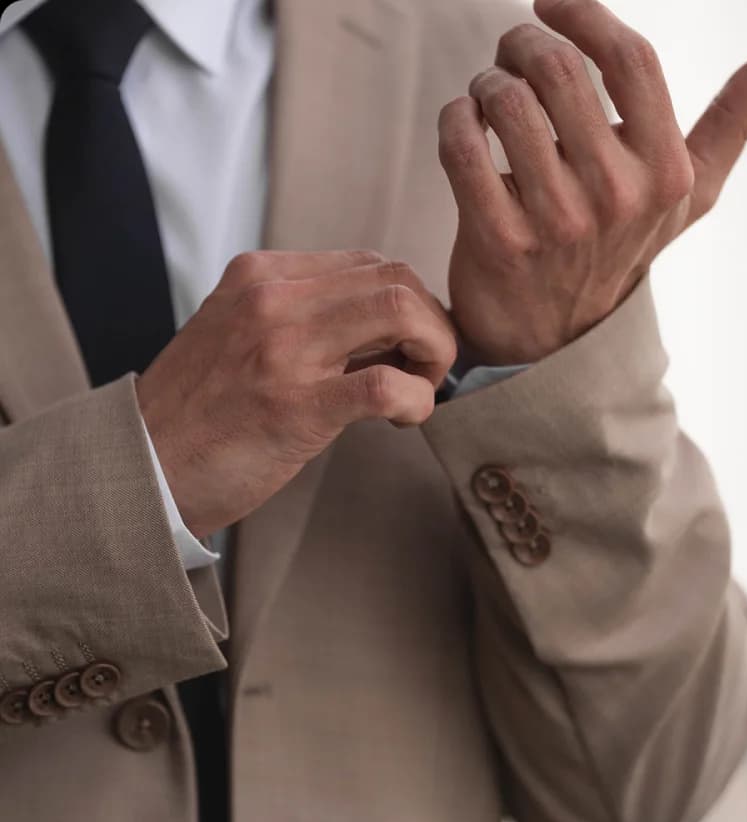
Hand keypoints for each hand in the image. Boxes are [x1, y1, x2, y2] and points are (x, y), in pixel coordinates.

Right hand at [136, 250, 456, 538]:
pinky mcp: (296, 406)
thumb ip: (304, 321)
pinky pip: (387, 385)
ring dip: (435, 352)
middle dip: (434, 323)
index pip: (369, 262)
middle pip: (396, 277)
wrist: (142, 466)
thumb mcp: (242, 337)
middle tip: (428, 368)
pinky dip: (418, 400)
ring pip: (402, 310)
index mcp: (261, 277)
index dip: (411, 302)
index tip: (411, 345)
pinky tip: (406, 419)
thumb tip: (387, 332)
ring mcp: (283, 349)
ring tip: (419, 390)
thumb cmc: (200, 412)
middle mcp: (273, 298)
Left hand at [437, 0, 746, 365]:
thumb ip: (733, 123)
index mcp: (666, 174)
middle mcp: (616, 197)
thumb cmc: (619, 251)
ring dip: (486, 81)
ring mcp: (556, 222)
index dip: (584, 14)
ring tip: (488, 94)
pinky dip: (455, 119)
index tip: (550, 3)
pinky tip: (464, 123)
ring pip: (505, 102)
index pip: (630, 59)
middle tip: (510, 54)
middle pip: (560, 69)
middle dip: (523, 44)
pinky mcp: (498, 240)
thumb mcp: (688, 197)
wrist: (556, 337)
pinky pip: (463, 146)